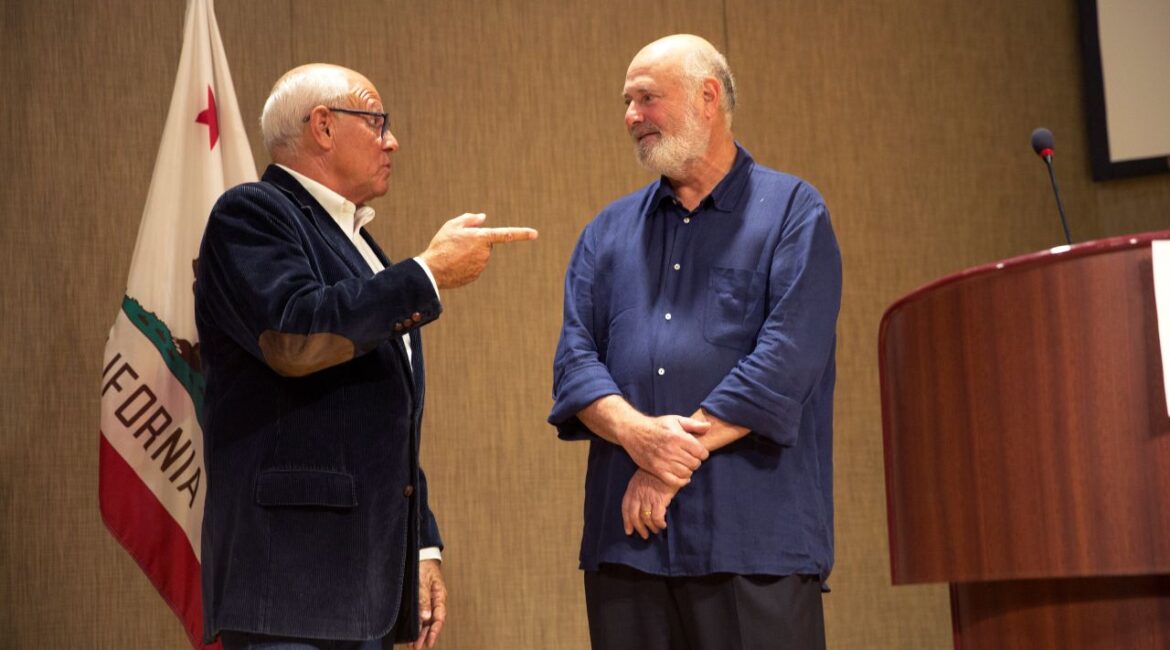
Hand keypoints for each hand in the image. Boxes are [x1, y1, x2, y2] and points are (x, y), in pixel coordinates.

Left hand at [413, 559, 446, 648]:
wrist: (421, 554)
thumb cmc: (423, 565)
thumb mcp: (422, 581)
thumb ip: (423, 598)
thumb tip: (426, 617)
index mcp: (439, 596)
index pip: (439, 617)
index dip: (434, 631)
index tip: (428, 642)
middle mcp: (435, 601)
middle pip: (431, 622)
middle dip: (424, 636)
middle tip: (416, 648)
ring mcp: (428, 600)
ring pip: (425, 620)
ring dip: (419, 633)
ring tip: (412, 645)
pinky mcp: (420, 599)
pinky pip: (420, 615)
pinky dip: (416, 624)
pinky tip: (411, 631)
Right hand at [418, 213, 537, 288]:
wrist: (433, 270)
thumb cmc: (442, 245)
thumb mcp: (452, 225)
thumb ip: (470, 219)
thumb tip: (483, 217)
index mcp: (482, 238)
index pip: (506, 234)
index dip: (522, 233)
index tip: (535, 234)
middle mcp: (485, 253)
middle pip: (486, 244)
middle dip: (476, 242)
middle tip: (458, 244)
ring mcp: (482, 266)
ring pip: (480, 255)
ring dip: (471, 253)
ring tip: (454, 254)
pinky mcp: (476, 275)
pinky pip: (475, 266)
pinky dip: (467, 264)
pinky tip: (455, 264)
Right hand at [617, 414, 709, 488]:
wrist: (634, 432)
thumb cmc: (657, 426)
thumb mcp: (675, 420)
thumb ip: (693, 424)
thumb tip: (709, 427)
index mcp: (677, 437)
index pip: (700, 452)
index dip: (703, 453)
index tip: (699, 452)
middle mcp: (671, 450)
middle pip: (694, 463)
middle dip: (696, 461)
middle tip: (691, 458)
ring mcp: (663, 461)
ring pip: (686, 473)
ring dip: (689, 470)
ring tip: (685, 465)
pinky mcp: (656, 470)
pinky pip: (675, 481)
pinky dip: (682, 481)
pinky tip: (682, 475)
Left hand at [622, 469, 679, 538]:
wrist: (666, 461)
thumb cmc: (656, 470)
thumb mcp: (641, 477)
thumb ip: (639, 489)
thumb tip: (639, 502)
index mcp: (632, 489)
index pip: (626, 508)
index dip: (627, 521)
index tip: (629, 531)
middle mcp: (638, 495)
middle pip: (634, 517)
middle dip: (639, 528)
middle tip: (644, 535)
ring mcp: (648, 498)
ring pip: (646, 519)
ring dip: (651, 528)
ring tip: (656, 530)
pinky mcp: (659, 499)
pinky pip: (657, 517)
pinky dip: (659, 524)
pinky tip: (663, 525)